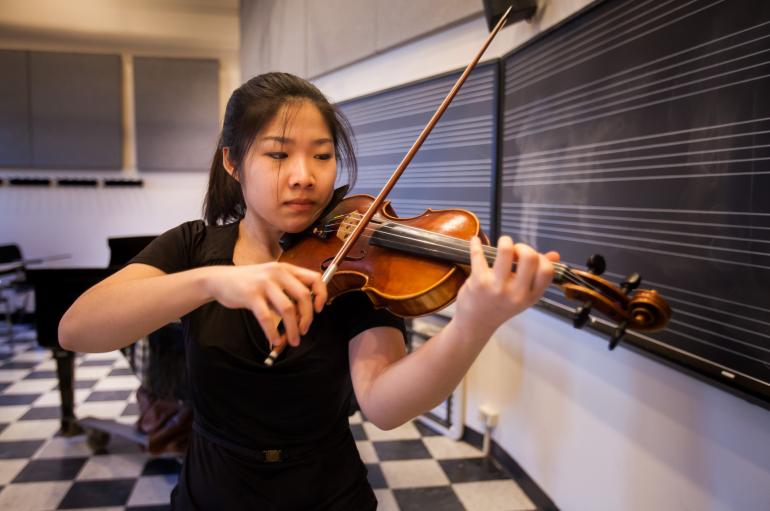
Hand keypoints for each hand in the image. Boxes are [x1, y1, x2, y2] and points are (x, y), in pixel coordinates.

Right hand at [204, 263, 326, 346]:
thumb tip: (304, 315)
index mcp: (286, 269)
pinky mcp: (250, 295)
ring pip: (287, 309)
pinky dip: (272, 332)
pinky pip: (266, 318)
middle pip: (304, 296)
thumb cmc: (249, 283)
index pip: (314, 278)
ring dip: (293, 329)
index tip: (319, 309)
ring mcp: (264, 283)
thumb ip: (288, 293)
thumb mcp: (272, 280)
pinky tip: (274, 340)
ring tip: (293, 340)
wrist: (220, 280)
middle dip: (307, 318)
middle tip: (304, 331)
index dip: (322, 294)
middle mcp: (277, 273)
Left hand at [454, 236, 559, 337]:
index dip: (541, 257)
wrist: (476, 323)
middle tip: (515, 251)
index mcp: (531, 296)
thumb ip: (538, 275)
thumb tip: (555, 254)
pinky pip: (478, 255)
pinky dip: (476, 244)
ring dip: (505, 241)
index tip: (530, 257)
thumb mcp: (523, 295)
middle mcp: (517, 293)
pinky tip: (476, 240)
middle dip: (523, 247)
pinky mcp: (479, 281)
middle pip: (529, 257)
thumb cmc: (501, 306)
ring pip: (506, 251)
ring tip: (502, 244)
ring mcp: (497, 287)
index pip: (546, 270)